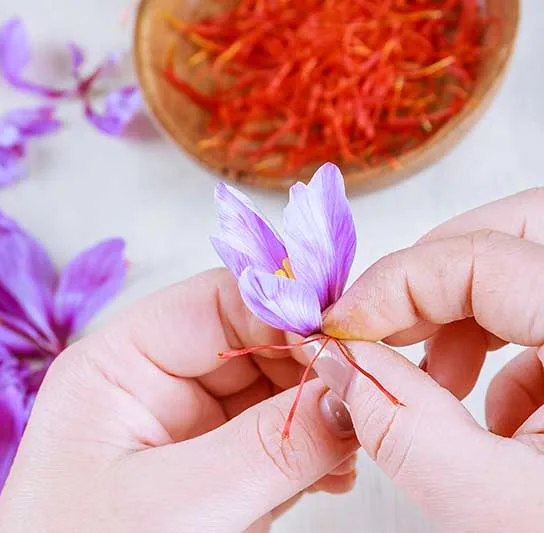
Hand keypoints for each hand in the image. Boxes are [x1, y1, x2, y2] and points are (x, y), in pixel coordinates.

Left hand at [0, 270, 357, 531]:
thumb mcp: (173, 505)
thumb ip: (267, 447)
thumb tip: (348, 394)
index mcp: (116, 365)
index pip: (215, 304)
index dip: (286, 312)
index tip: (346, 342)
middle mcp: (149, 386)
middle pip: (250, 345)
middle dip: (309, 370)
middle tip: (362, 400)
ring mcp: (180, 430)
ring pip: (268, 393)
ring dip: (314, 415)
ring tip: (347, 450)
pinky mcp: (205, 471)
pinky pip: (268, 441)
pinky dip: (306, 454)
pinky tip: (330, 474)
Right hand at [313, 188, 543, 531]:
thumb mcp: (497, 506)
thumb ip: (403, 426)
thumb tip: (339, 363)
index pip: (481, 258)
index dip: (393, 284)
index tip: (340, 329)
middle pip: (517, 231)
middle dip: (432, 276)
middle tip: (384, 331)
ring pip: (527, 270)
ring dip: (462, 320)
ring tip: (437, 389)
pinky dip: (501, 357)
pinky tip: (492, 419)